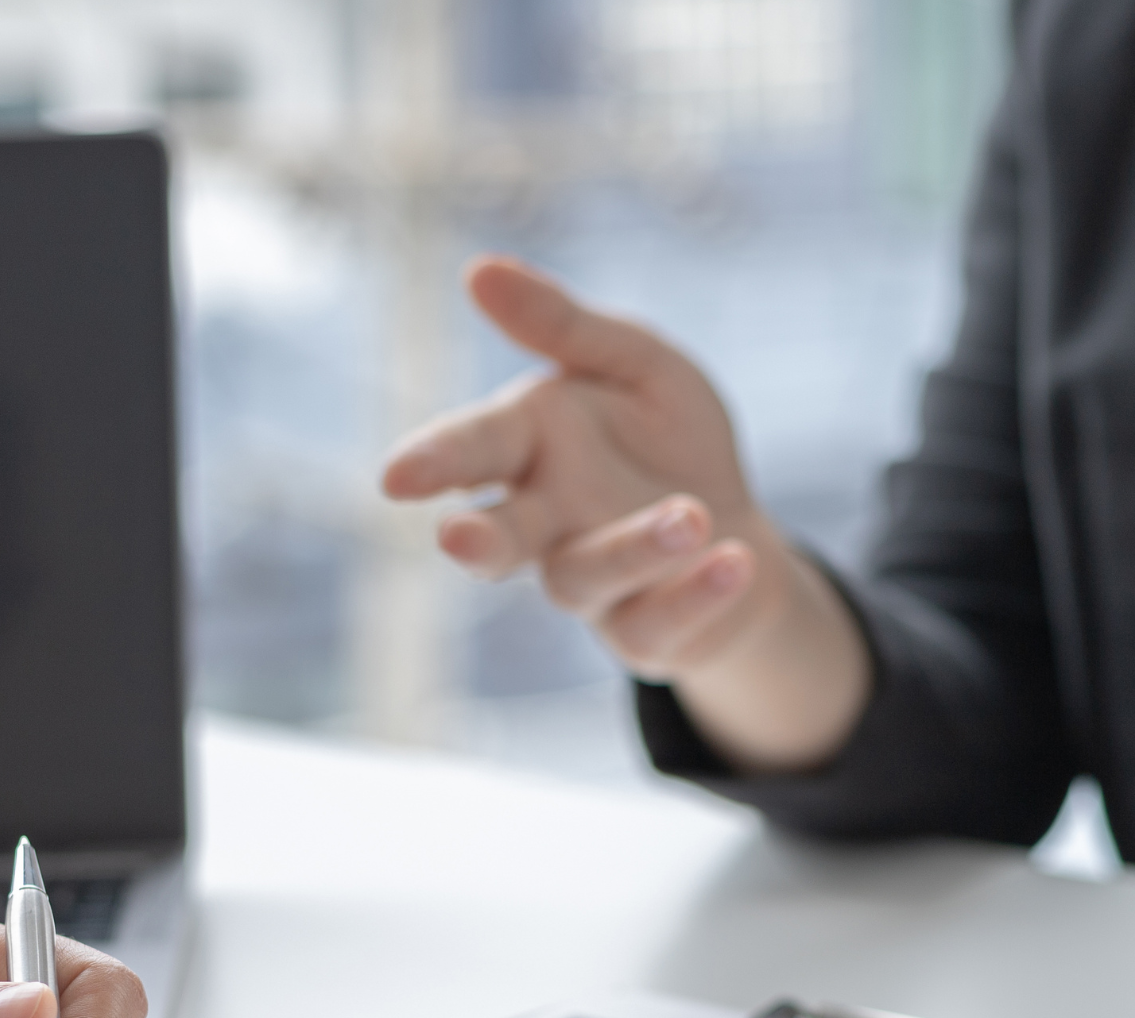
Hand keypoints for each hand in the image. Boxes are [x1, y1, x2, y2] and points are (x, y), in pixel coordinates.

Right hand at [380, 256, 867, 770]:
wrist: (737, 526)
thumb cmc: (667, 437)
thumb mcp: (635, 362)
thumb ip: (563, 325)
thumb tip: (477, 269)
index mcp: (530, 444)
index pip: (471, 449)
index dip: (433, 461)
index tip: (397, 477)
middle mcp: (544, 520)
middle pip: (497, 538)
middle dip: (477, 540)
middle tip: (458, 539)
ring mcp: (589, 583)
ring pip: (583, 577)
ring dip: (633, 548)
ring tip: (691, 515)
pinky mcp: (640, 631)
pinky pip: (654, 623)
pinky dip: (695, 594)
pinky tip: (735, 559)